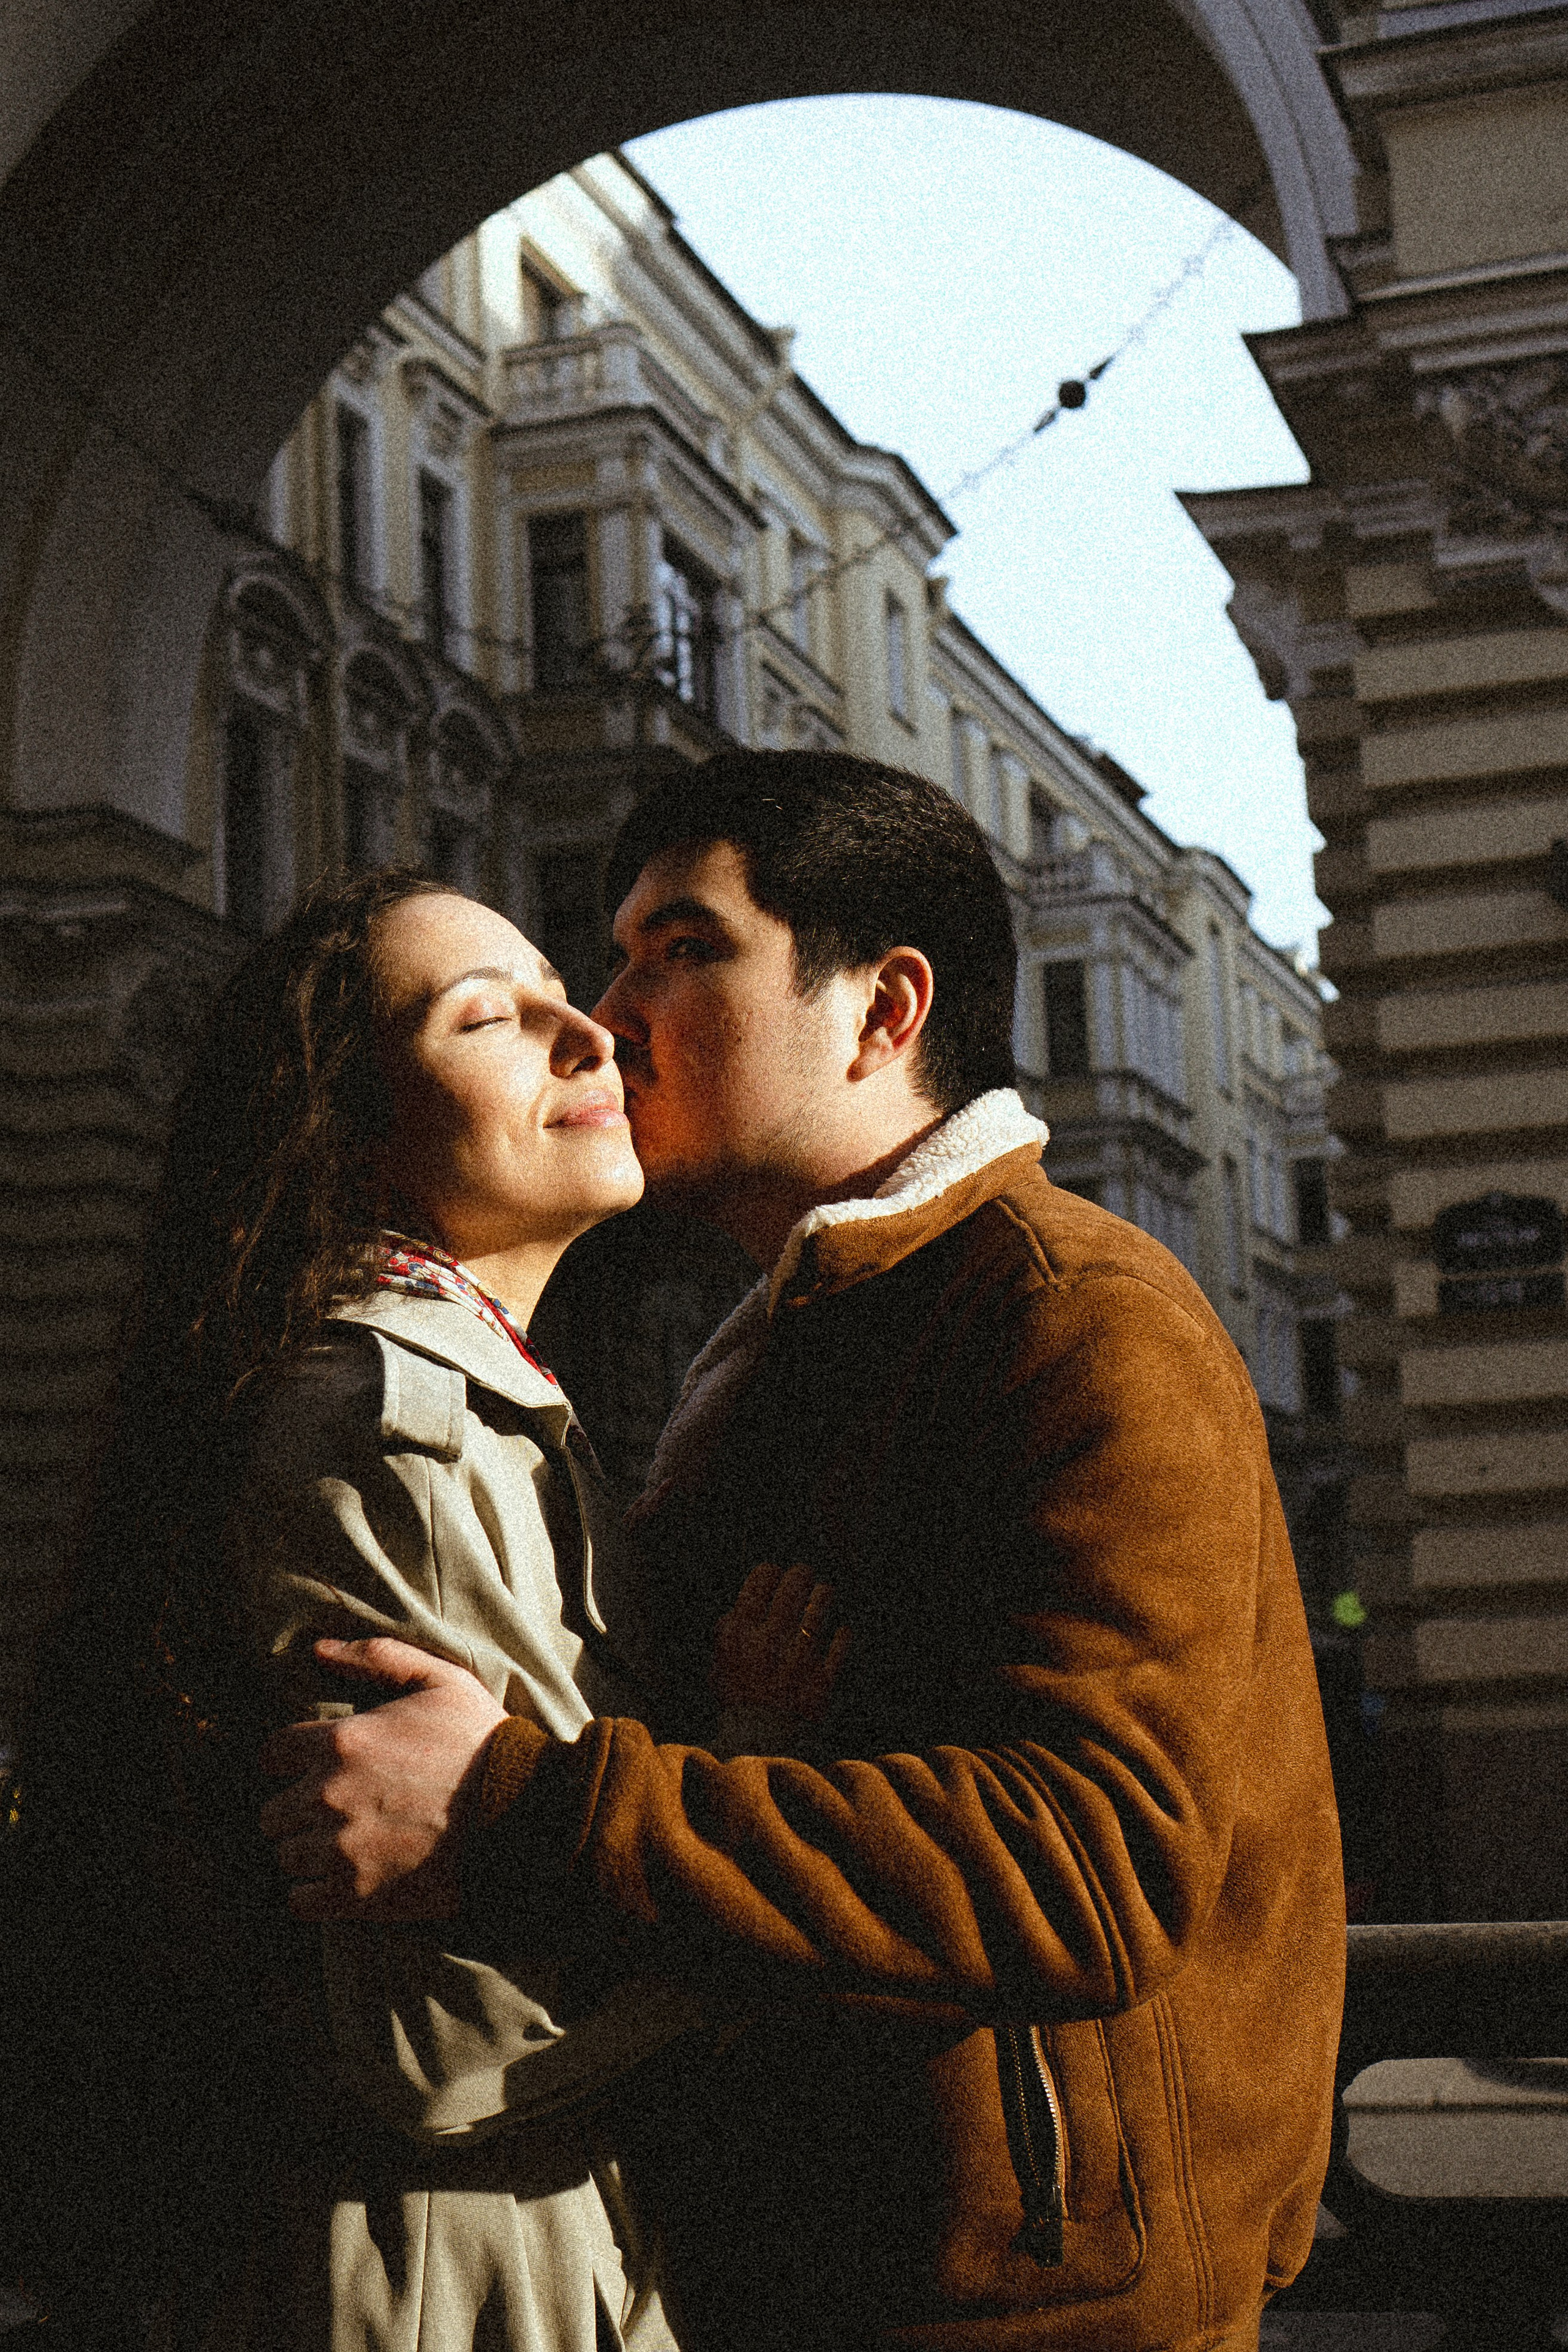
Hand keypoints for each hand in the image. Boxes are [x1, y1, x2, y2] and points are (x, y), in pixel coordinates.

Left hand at [257, 1638, 506, 1920]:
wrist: (521, 1813)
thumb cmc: (481, 1742)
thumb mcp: (440, 1680)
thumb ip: (377, 1657)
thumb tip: (318, 1648)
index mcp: (342, 1741)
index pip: (272, 1754)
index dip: (287, 1761)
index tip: (308, 1769)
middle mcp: (329, 1795)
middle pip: (271, 1812)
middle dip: (296, 1810)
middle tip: (332, 1810)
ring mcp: (340, 1849)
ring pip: (285, 1856)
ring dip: (306, 1852)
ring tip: (341, 1845)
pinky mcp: (356, 1894)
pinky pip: (300, 1902)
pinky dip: (313, 1894)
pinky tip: (342, 1880)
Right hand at [712, 1561, 849, 1723]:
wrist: (757, 1746)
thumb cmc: (736, 1703)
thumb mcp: (717, 1666)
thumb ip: (725, 1635)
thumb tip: (736, 1610)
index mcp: (740, 1635)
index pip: (759, 1581)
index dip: (769, 1572)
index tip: (774, 1574)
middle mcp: (769, 1641)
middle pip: (793, 1586)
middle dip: (801, 1575)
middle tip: (804, 1575)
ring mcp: (798, 1659)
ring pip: (820, 1608)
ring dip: (823, 1596)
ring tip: (824, 1593)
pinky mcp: (821, 1679)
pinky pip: (840, 1643)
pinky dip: (842, 1635)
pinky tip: (840, 1631)